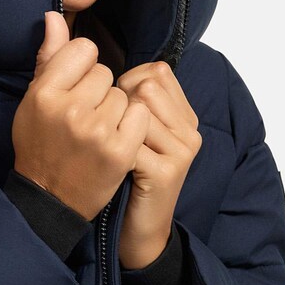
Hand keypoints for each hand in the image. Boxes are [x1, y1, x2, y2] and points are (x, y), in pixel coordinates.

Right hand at [10, 12, 150, 221]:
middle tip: (84, 117)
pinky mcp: (120, 151)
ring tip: (97, 131)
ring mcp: (97, 132)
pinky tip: (115, 139)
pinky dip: (132, 126)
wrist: (50, 198)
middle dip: (98, 91)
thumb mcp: (34, 100)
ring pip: (123, 95)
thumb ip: (49, 57)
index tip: (75, 89)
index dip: (82, 67)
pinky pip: (140, 115)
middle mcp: (70, 110)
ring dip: (115, 110)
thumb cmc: (40, 143)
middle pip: (105, 73)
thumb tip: (54, 16)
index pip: (84, 50)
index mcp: (45, 93)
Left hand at [113, 61, 202, 269]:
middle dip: (120, 105)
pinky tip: (113, 169)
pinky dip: (113, 152)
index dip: (128, 85)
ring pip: (137, 111)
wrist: (138, 232)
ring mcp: (182, 151)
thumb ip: (128, 96)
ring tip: (115, 153)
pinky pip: (130, 142)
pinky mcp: (167, 172)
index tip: (118, 113)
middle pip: (147, 87)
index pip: (157, 72)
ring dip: (114, 130)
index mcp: (185, 117)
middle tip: (114, 136)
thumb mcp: (132, 134)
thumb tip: (93, 53)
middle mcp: (190, 131)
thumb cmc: (126, 178)